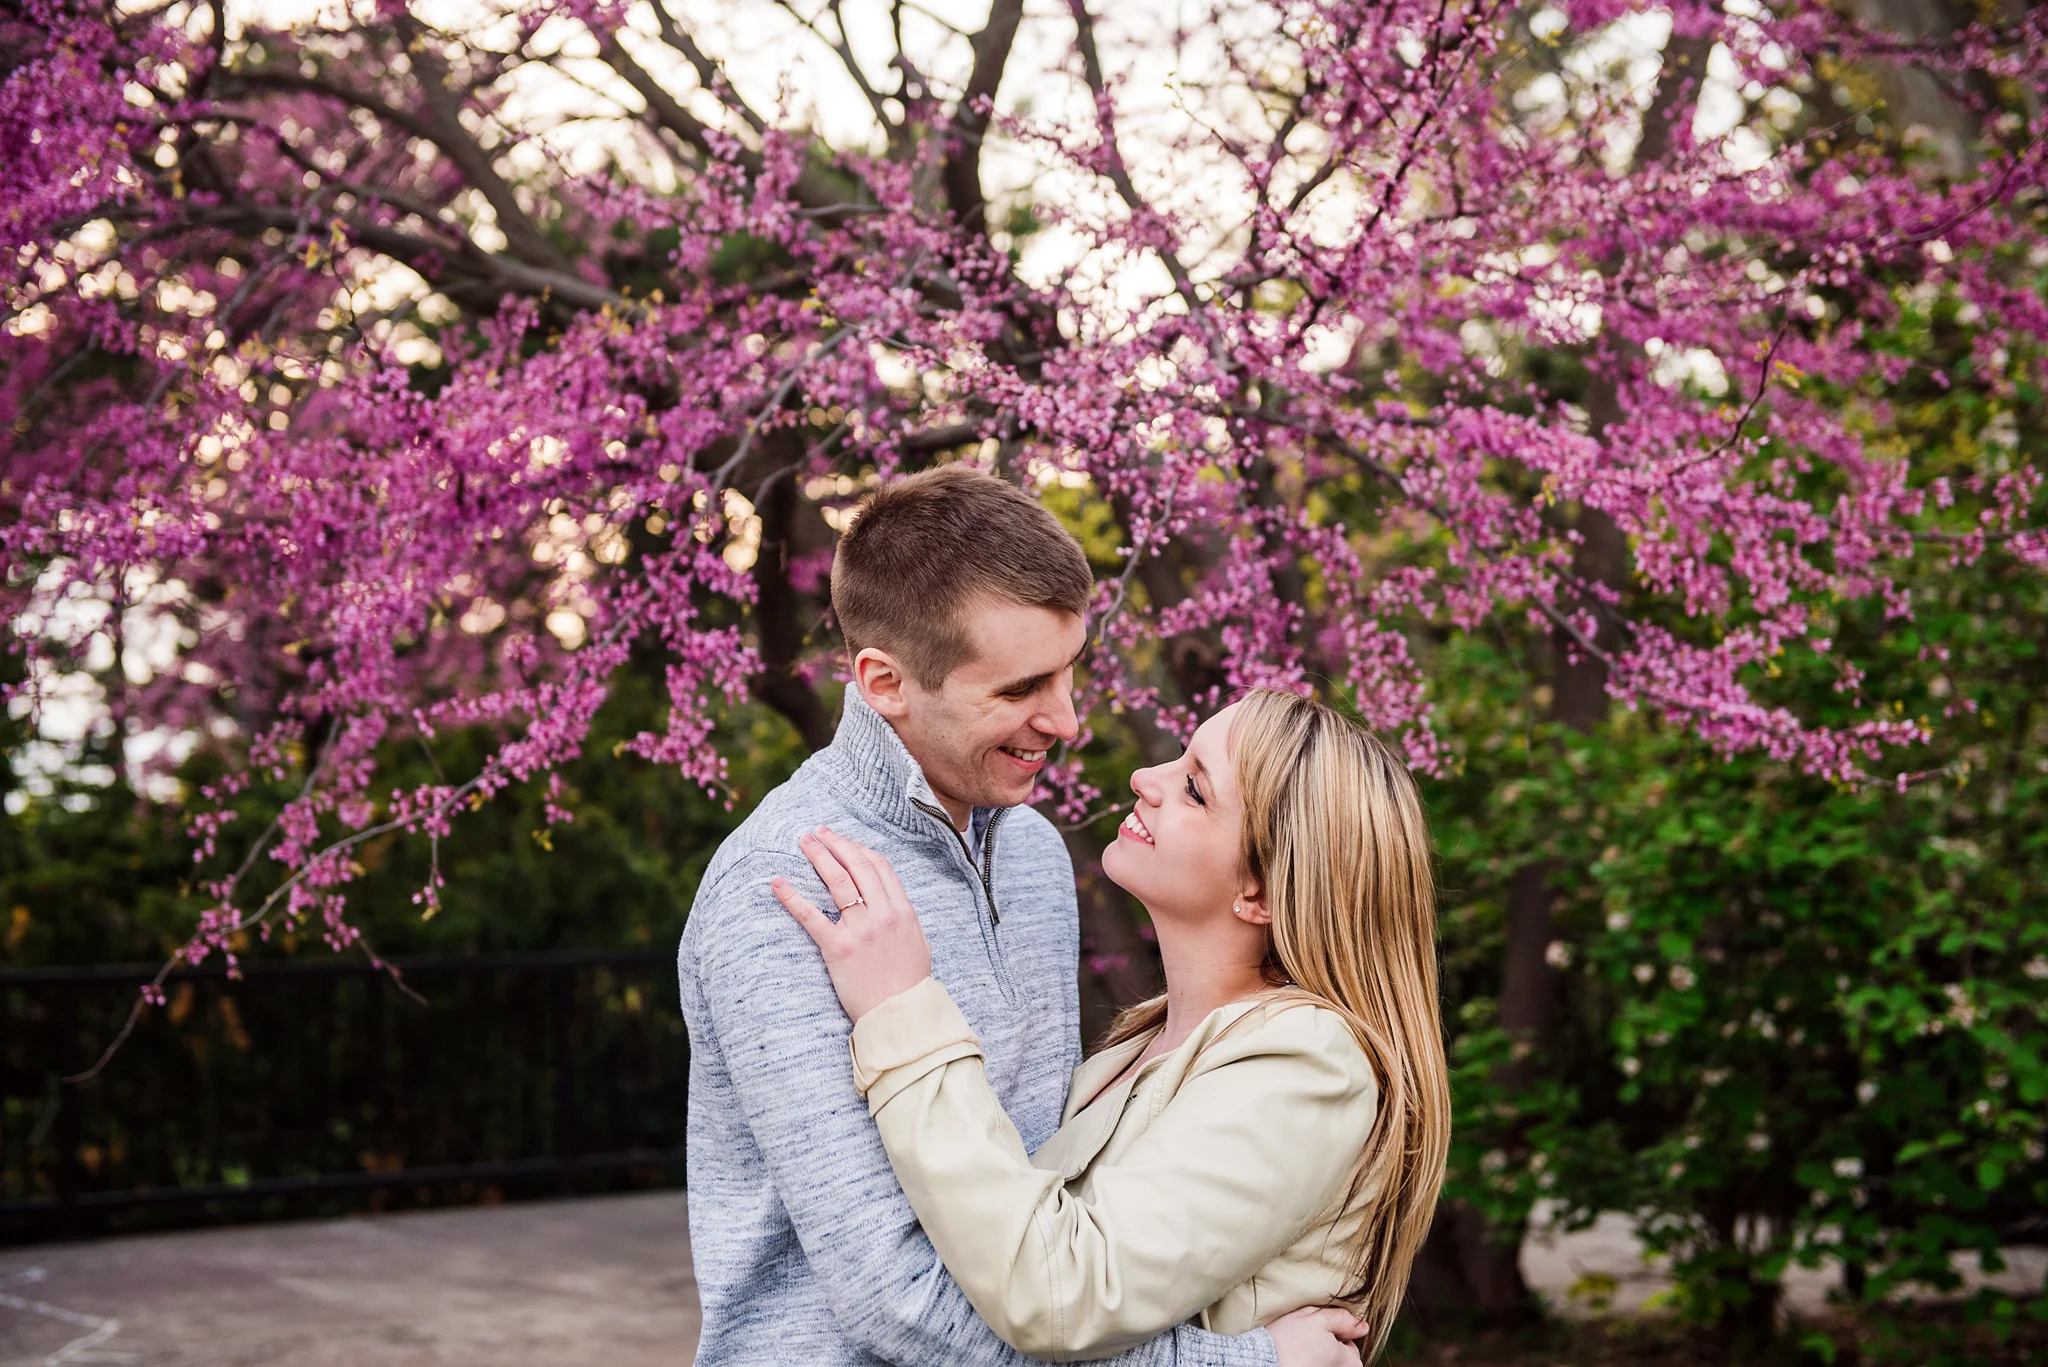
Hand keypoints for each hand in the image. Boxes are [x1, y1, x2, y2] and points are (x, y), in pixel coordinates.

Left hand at [771, 826, 932, 1021]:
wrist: (900, 1014)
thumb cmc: (909, 982)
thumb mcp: (917, 941)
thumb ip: (904, 916)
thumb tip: (890, 899)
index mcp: (902, 910)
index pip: (879, 866)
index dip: (858, 848)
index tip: (843, 841)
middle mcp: (882, 914)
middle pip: (856, 865)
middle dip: (835, 843)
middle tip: (817, 832)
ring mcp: (860, 930)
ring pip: (836, 881)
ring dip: (817, 856)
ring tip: (803, 842)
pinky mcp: (837, 948)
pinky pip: (810, 916)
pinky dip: (791, 896)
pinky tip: (777, 882)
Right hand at [1266, 1306, 1368, 1366]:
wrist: (1262, 1360)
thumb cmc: (1288, 1340)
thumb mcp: (1316, 1318)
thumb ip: (1343, 1319)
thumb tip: (1362, 1325)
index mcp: (1347, 1361)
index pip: (1353, 1348)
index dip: (1337, 1336)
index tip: (1320, 1331)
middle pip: (1341, 1359)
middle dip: (1329, 1348)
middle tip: (1308, 1338)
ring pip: (1326, 1363)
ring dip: (1318, 1356)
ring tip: (1300, 1349)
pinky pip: (1314, 1366)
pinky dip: (1308, 1362)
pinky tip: (1295, 1357)